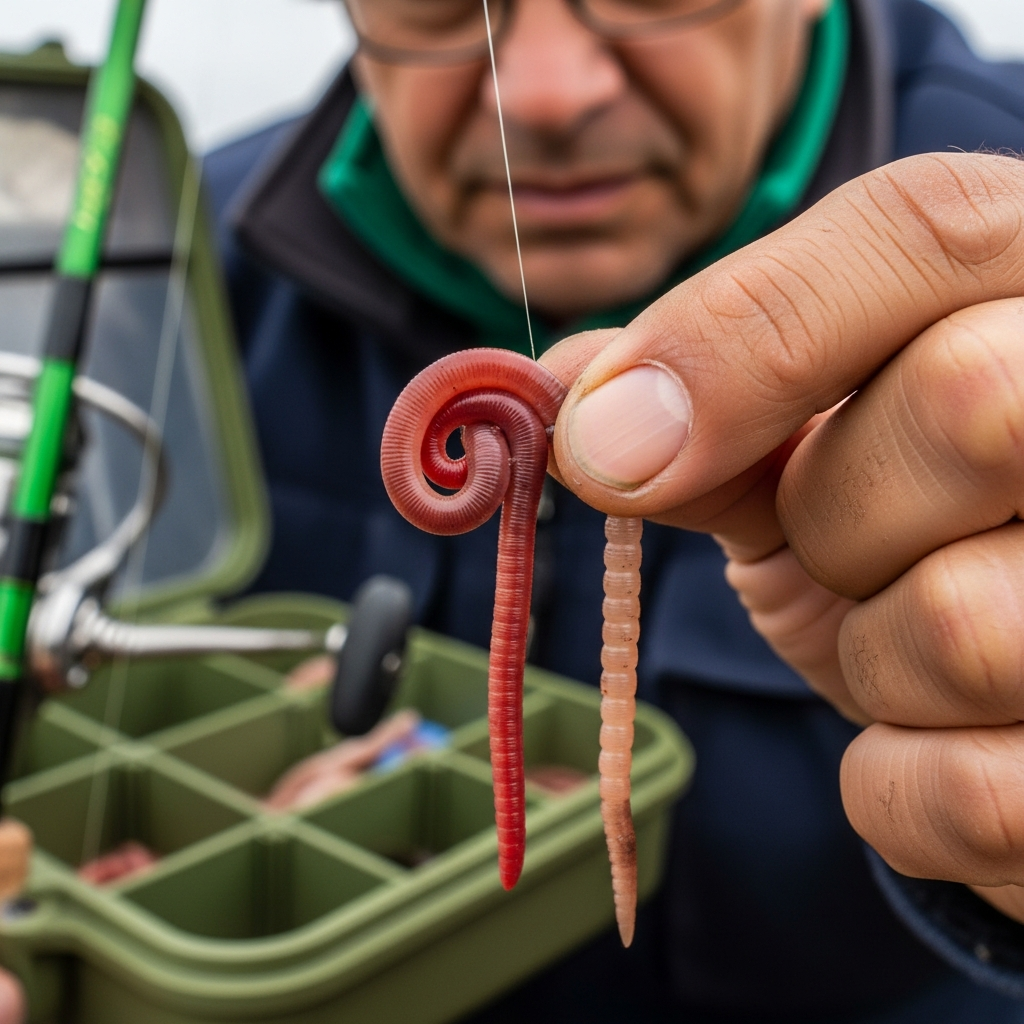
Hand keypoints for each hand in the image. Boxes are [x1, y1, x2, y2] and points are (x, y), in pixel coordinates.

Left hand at [540, 153, 1023, 922]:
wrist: (1018, 681)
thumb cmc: (909, 526)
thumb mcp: (810, 436)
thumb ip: (702, 387)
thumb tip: (559, 390)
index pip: (922, 228)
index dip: (735, 334)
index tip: (601, 438)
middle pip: (965, 401)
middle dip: (828, 507)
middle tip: (833, 542)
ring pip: (957, 623)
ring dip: (868, 657)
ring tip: (903, 639)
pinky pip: (960, 792)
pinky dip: (895, 787)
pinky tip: (930, 740)